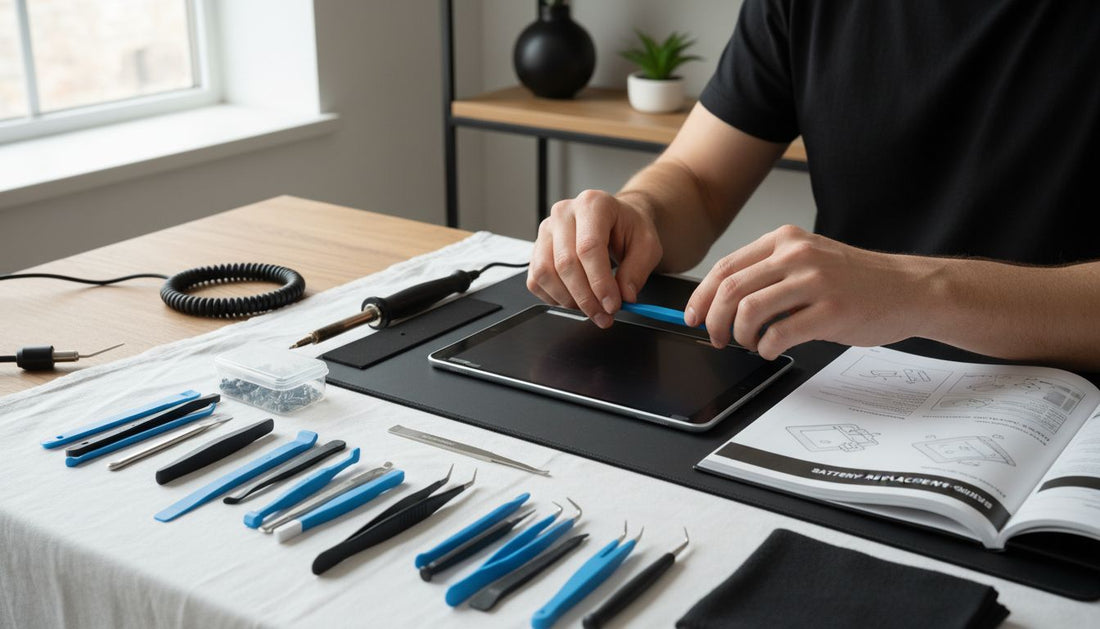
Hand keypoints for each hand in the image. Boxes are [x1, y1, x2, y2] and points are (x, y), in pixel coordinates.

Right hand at [527, 190, 662, 327]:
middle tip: (605, 315)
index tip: (612, 305)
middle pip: (565, 263)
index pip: (589, 247)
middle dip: (586, 298)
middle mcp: (564, 213)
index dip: (600, 282)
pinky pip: (536, 280)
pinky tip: (575, 299)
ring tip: (591, 308)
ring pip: (546, 274)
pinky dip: (554, 298)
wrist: (615, 222)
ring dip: (569, 300)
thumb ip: (637, 270)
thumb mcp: (647, 246)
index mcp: (593, 204)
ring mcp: (546, 230)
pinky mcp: (536, 249)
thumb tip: (625, 295)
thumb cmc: (629, 229)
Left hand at [684, 225, 928, 358]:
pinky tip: (772, 349)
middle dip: (714, 320)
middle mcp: (797, 255)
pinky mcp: (831, 311)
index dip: (702, 296)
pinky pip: (779, 334)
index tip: (694, 316)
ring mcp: (815, 282)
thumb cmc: (856, 280)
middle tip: (717, 338)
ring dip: (740, 336)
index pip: (726, 266)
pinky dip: (766, 348)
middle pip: (731, 289)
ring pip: (749, 311)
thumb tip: (722, 301)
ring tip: (750, 344)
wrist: (909, 289)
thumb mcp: (809, 259)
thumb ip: (770, 272)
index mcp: (786, 240)